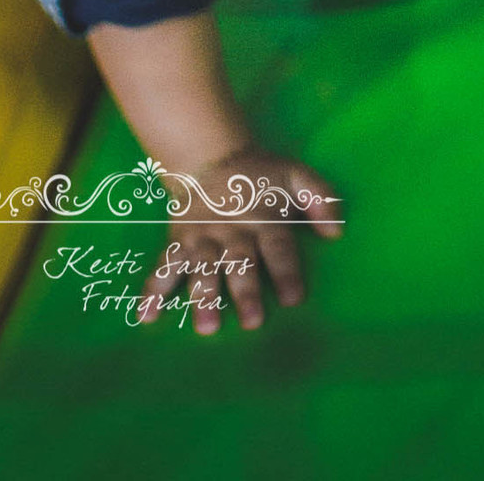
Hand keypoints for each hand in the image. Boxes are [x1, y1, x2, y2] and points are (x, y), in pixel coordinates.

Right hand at [136, 144, 342, 333]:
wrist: (212, 157)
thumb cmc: (261, 177)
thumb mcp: (296, 175)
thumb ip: (321, 197)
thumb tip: (336, 231)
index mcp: (264, 218)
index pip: (278, 247)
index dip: (286, 271)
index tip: (293, 299)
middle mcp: (232, 231)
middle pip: (240, 262)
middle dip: (245, 291)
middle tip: (252, 321)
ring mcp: (202, 238)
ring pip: (202, 268)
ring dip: (204, 296)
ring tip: (206, 326)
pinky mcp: (178, 242)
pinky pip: (164, 266)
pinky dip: (153, 290)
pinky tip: (146, 316)